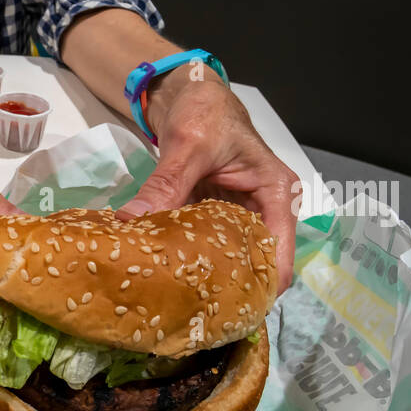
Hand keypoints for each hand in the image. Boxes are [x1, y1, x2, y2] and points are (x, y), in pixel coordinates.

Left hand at [121, 70, 297, 290]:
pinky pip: (205, 245)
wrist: (190, 94)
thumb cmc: (206, 110)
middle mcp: (264, 210)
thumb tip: (132, 222)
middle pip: (255, 261)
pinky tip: (167, 277)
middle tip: (197, 316)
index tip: (232, 312)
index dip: (260, 286)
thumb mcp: (188, 145)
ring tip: (179, 305)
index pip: (278, 252)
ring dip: (207, 276)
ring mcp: (239, 216)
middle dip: (230, 287)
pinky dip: (189, 258)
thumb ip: (167, 184)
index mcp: (276, 194)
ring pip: (229, 257)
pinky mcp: (214, 218)